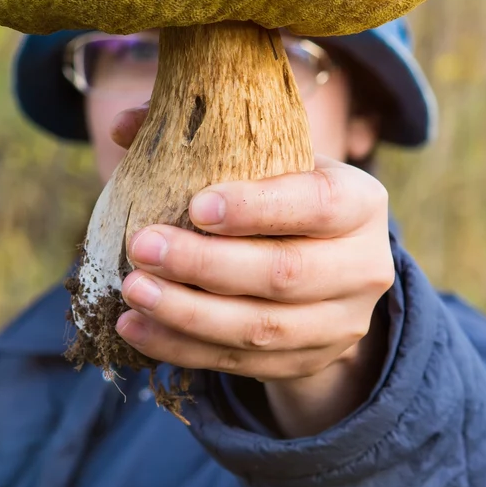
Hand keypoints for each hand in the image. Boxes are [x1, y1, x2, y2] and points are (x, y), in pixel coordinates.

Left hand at [110, 104, 394, 434]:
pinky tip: (135, 327)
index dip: (258, 208)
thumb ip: (203, 135)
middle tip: (142, 247)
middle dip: (204, 265)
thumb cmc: (286, 194)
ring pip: (260, 329)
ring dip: (187, 312)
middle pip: (284, 274)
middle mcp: (363, 266)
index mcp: (361, 201)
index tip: (196, 206)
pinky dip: (182, 347)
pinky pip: (240, 363)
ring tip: (132, 290)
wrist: (333, 268)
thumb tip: (122, 123)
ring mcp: (339, 323)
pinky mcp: (308, 361)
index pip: (318, 204)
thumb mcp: (271, 159)